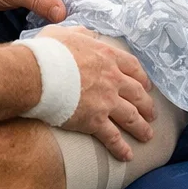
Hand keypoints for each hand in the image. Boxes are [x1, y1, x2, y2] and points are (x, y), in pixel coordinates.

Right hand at [37, 25, 155, 161]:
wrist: (35, 74)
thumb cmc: (46, 52)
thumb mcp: (65, 33)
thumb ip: (80, 33)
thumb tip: (86, 33)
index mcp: (106, 56)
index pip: (133, 67)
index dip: (142, 78)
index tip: (146, 86)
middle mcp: (112, 79)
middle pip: (137, 94)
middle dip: (147, 105)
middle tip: (152, 114)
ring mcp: (106, 101)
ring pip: (131, 116)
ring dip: (141, 127)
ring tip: (147, 136)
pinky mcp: (94, 121)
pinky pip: (112, 137)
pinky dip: (121, 147)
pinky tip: (127, 155)